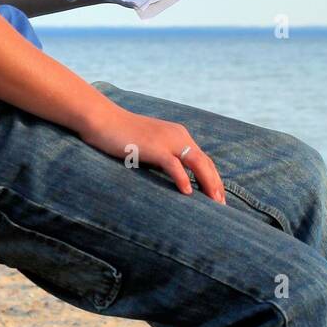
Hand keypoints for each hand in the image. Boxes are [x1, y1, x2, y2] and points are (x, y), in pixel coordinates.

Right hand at [77, 103, 225, 203]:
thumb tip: (173, 177)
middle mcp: (178, 135)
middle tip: (223, 206)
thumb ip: (163, 157)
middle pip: (205, 162)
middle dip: (216, 184)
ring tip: (214, 202)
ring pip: (196, 162)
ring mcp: (166, 140)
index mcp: (179, 135)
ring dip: (208, 183)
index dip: (214, 178)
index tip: (219, 197)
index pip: (204, 159)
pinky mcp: (154, 146)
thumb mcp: (149, 146)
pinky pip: (173, 164)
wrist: (103, 120)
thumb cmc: (122, 136)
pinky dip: (182, 178)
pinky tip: (188, 192)